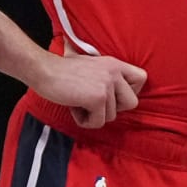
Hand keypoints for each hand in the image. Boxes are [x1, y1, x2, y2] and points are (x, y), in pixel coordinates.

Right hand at [31, 52, 146, 128]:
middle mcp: (114, 73)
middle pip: (132, 103)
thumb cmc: (62, 69)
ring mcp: (107, 85)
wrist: (44, 70)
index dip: (130, 92)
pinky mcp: (97, 98)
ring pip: (112, 116)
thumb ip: (105, 75)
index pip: (142, 78)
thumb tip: (112, 92)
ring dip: (93, 115)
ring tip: (78, 101)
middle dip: (113, 108)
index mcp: (114, 64)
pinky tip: (74, 106)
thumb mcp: (90, 64)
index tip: (113, 95)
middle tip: (94, 102)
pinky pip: (98, 122)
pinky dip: (84, 120)